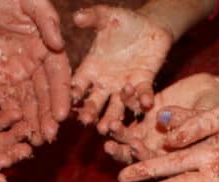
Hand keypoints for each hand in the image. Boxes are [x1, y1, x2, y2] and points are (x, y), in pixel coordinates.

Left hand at [0, 0, 70, 144]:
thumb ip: (45, 19)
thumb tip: (58, 43)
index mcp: (46, 45)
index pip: (58, 75)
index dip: (61, 95)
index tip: (62, 114)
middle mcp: (34, 62)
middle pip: (45, 94)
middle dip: (48, 116)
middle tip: (49, 135)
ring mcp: (14, 73)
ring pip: (28, 103)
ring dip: (34, 122)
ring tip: (37, 140)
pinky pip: (5, 102)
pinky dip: (12, 117)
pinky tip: (19, 132)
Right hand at [71, 6, 171, 132]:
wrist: (150, 26)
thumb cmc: (124, 21)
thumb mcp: (107, 17)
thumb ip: (92, 17)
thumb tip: (76, 16)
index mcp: (90, 68)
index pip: (78, 84)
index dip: (73, 92)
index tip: (68, 101)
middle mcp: (104, 83)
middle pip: (94, 101)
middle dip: (90, 112)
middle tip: (87, 122)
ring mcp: (123, 87)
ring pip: (116, 106)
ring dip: (112, 117)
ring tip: (108, 127)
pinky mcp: (143, 84)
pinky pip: (142, 95)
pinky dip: (143, 100)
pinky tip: (145, 104)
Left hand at [104, 73, 218, 162]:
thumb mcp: (211, 125)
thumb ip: (192, 132)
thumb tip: (171, 139)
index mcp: (169, 159)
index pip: (151, 164)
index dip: (141, 158)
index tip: (134, 148)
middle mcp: (154, 147)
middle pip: (131, 152)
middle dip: (120, 147)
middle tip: (109, 142)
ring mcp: (148, 127)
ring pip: (127, 131)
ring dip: (117, 128)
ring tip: (110, 123)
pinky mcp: (147, 107)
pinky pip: (133, 102)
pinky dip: (128, 97)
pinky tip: (125, 90)